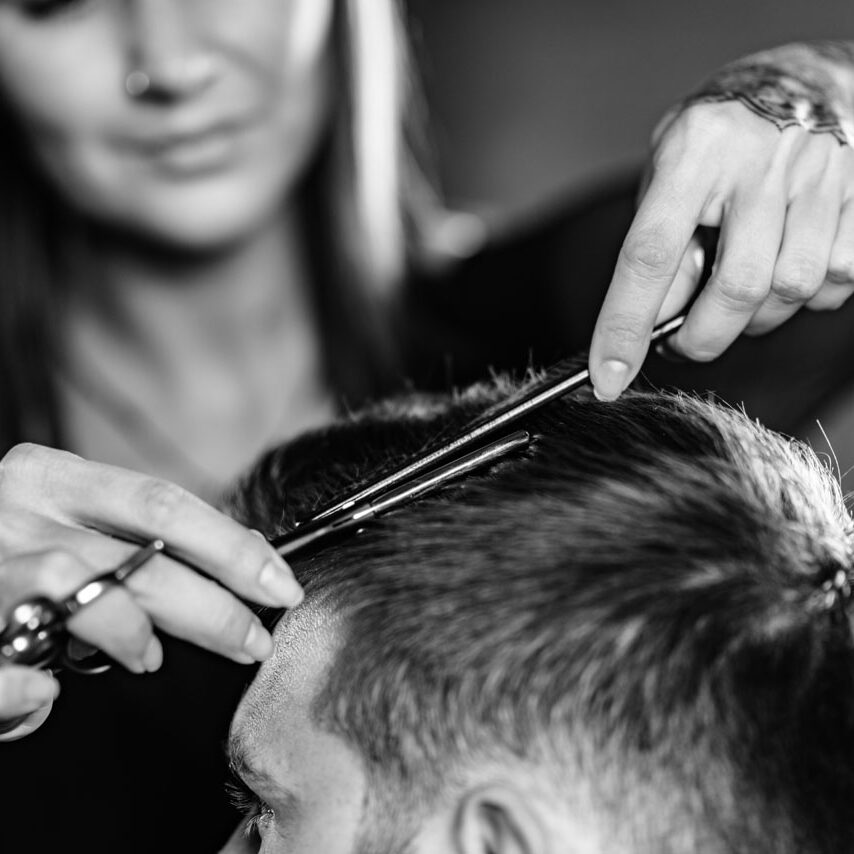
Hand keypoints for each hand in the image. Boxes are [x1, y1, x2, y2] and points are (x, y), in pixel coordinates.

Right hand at [0, 444, 302, 737]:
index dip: (232, 546)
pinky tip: (44, 692)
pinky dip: (31, 691)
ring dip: (134, 638)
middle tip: (252, 639)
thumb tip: (233, 563)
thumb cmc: (8, 537)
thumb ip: (133, 532)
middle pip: (146, 555)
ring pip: (92, 602)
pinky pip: (8, 672)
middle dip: (214, 606)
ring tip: (145, 656)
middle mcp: (19, 509)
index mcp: (55, 475)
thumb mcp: (64, 513)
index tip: (280, 583)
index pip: (167, 504)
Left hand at [590, 46, 853, 398]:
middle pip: (735, 288)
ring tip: (740, 292)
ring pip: (791, 291)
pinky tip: (789, 267)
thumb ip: (662, 244)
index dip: (625, 326)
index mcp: (694, 154)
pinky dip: (809, 296)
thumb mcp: (668, 175)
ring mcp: (821, 176)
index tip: (608, 378)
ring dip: (757, 317)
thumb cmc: (720, 136)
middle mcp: (760, 163)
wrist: (806, 77)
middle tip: (685, 340)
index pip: (650, 255)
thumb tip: (656, 320)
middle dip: (703, 337)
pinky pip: (839, 280)